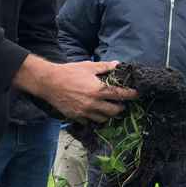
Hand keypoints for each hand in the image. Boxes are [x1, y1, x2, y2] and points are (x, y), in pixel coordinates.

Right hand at [14, 56, 136, 123]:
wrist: (48, 82)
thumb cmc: (68, 72)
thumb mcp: (88, 67)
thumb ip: (104, 67)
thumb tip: (117, 64)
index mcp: (98, 90)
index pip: (120, 94)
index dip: (131, 94)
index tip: (137, 94)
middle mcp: (93, 103)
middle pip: (115, 111)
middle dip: (121, 107)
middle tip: (121, 103)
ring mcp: (84, 112)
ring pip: (103, 119)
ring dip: (108, 114)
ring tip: (109, 108)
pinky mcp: (76, 117)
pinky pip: (89, 122)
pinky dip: (94, 118)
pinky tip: (94, 112)